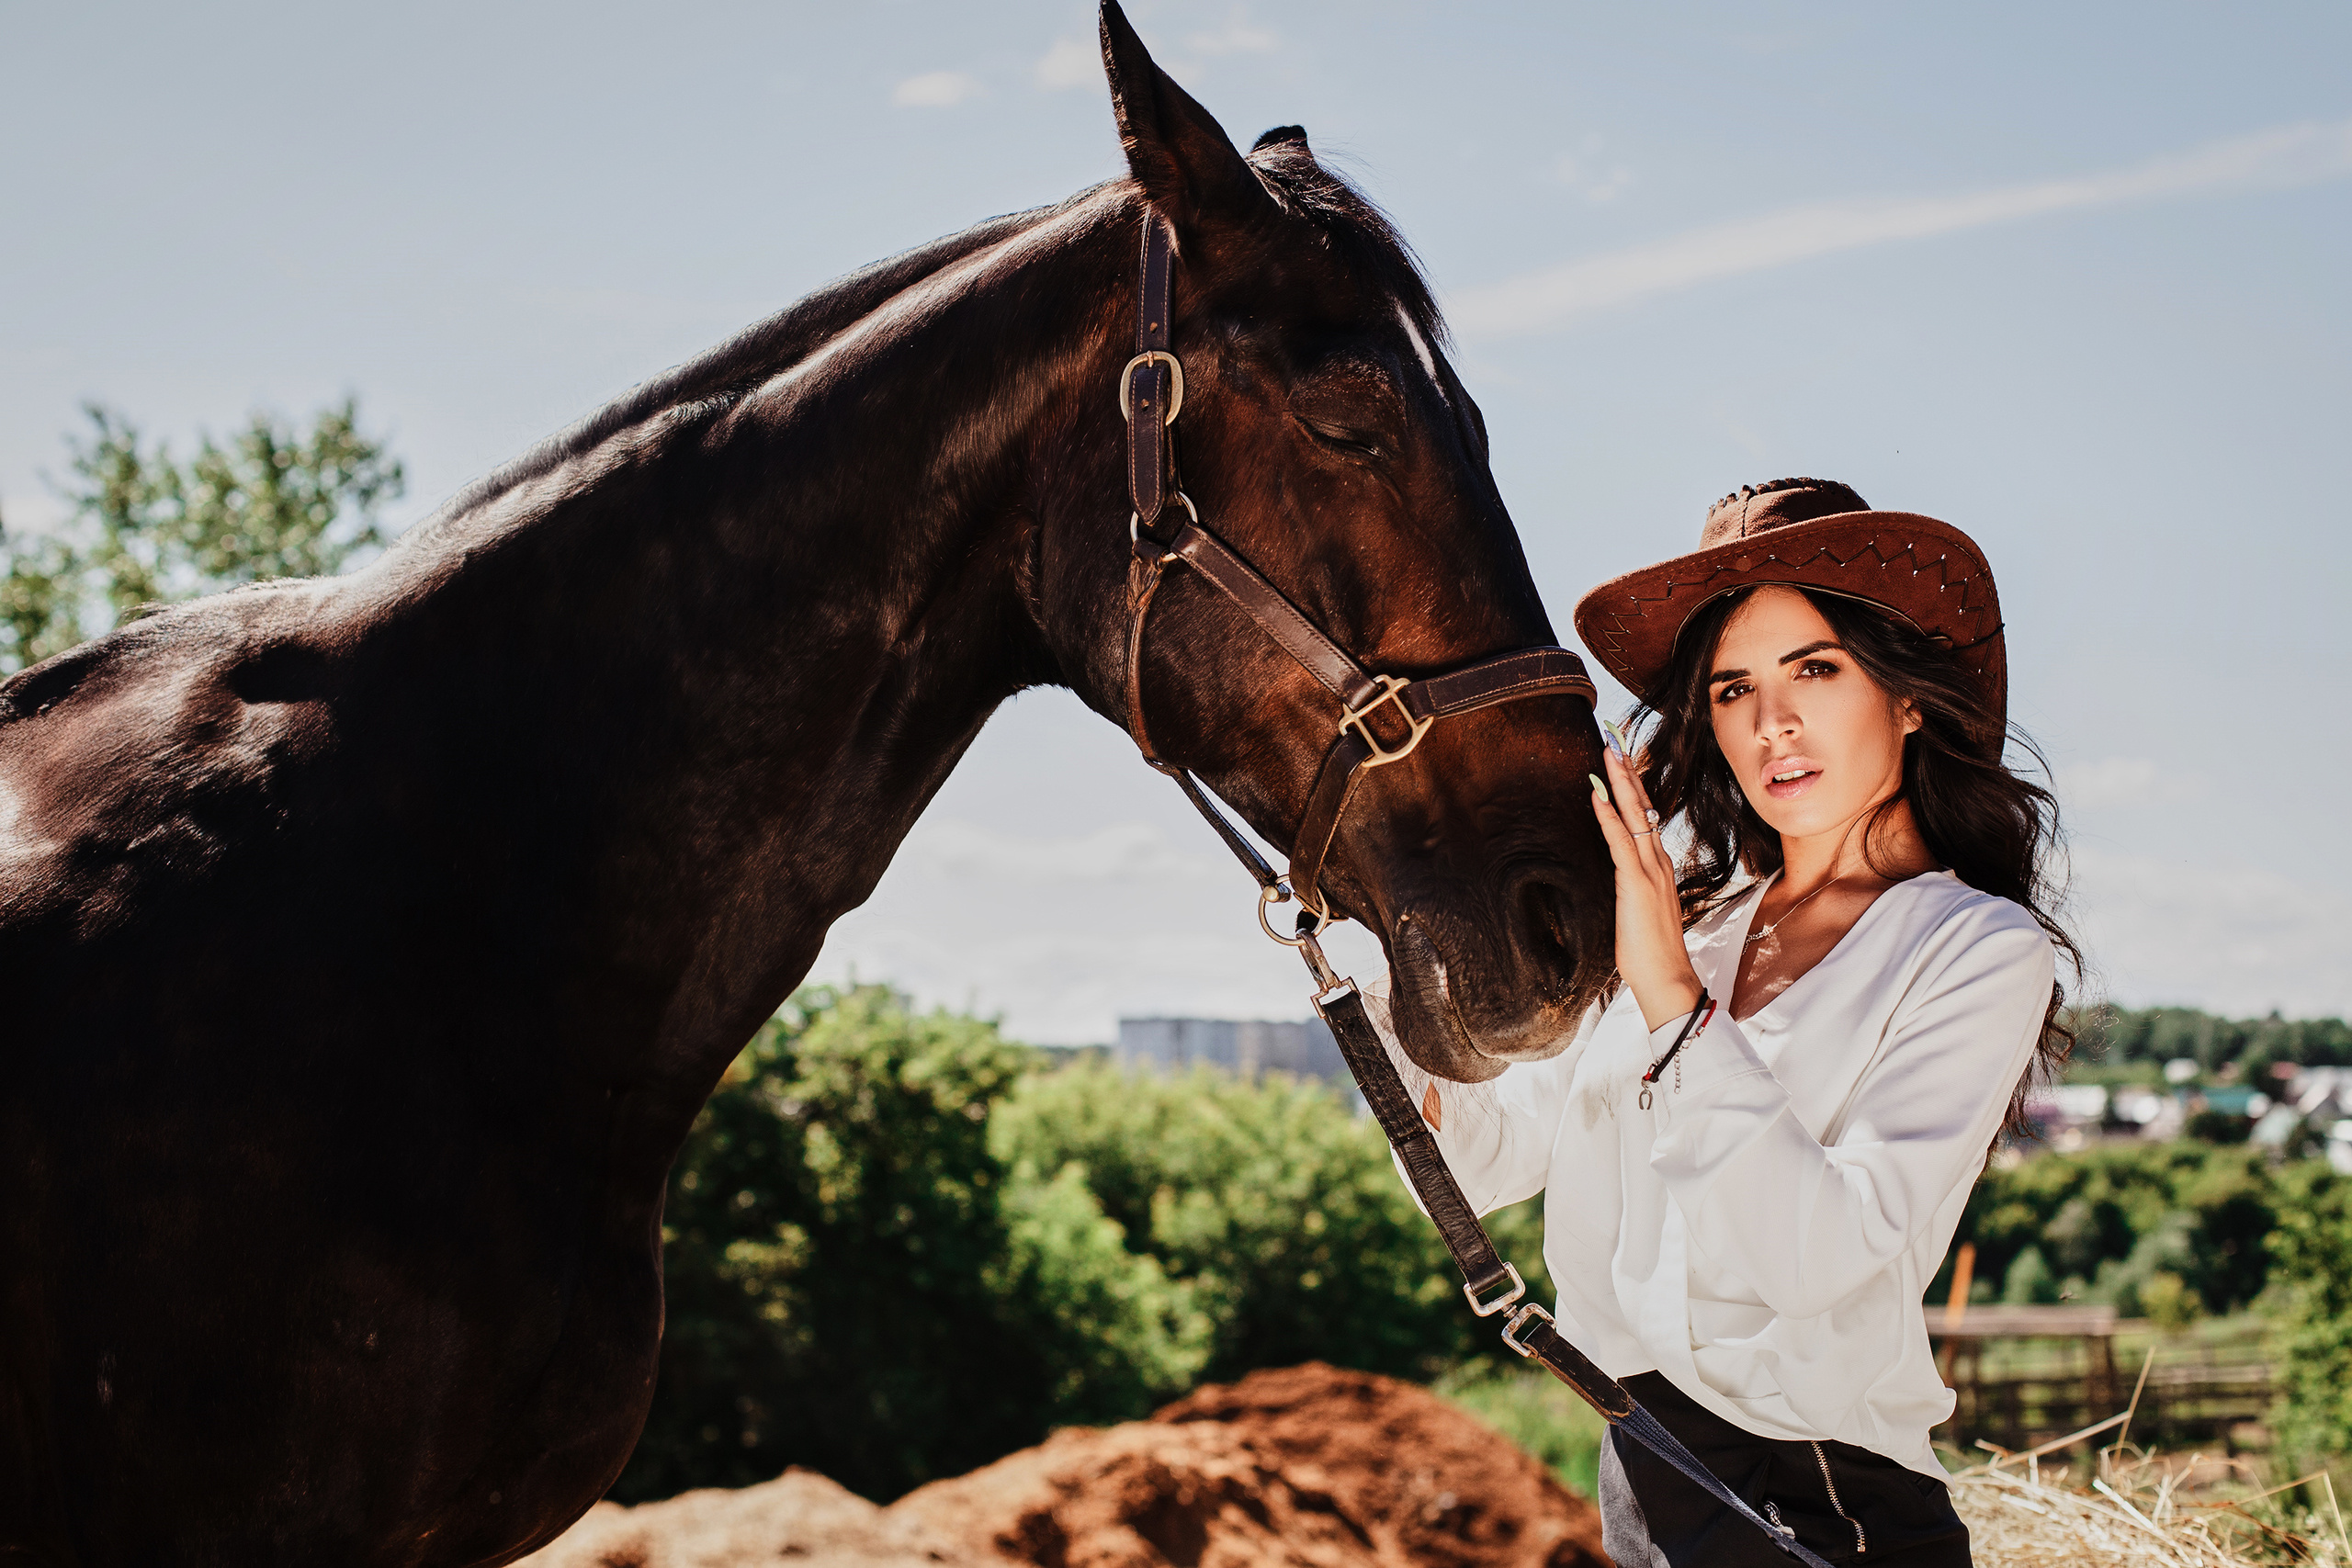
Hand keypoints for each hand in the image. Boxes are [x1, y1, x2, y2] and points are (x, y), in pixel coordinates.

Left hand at [1590, 741, 1704, 1031]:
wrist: (1668, 979)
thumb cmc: (1651, 952)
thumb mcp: (1641, 912)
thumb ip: (1635, 890)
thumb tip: (1623, 880)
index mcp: (1659, 867)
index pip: (1645, 817)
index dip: (1633, 788)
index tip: (1621, 761)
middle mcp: (1658, 862)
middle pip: (1642, 806)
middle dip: (1627, 771)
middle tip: (1614, 738)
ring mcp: (1650, 871)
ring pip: (1634, 815)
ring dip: (1619, 782)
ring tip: (1607, 751)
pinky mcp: (1637, 884)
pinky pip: (1620, 841)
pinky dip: (1608, 815)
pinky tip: (1597, 794)